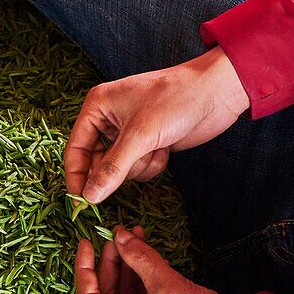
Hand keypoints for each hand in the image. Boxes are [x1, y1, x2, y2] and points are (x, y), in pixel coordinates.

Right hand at [64, 47, 249, 202]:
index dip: (77, 175)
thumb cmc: (174, 100)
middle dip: (118, 169)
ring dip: (138, 166)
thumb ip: (112, 168)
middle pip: (97, 162)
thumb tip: (89, 197)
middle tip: (133, 167)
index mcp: (97, 107)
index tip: (80, 201)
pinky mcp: (147, 143)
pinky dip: (151, 164)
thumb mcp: (140, 135)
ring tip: (155, 148)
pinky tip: (165, 149)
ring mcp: (128, 133)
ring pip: (119, 169)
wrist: (217, 92)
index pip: (76, 148)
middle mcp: (108, 120)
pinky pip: (138, 168)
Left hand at [75, 226, 233, 293]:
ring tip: (137, 239)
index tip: (86, 242)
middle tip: (120, 235)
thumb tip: (120, 235)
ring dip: (131, 269)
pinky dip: (143, 283)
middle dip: (115, 262)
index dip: (85, 266)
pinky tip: (150, 259)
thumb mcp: (165, 284)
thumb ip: (139, 257)